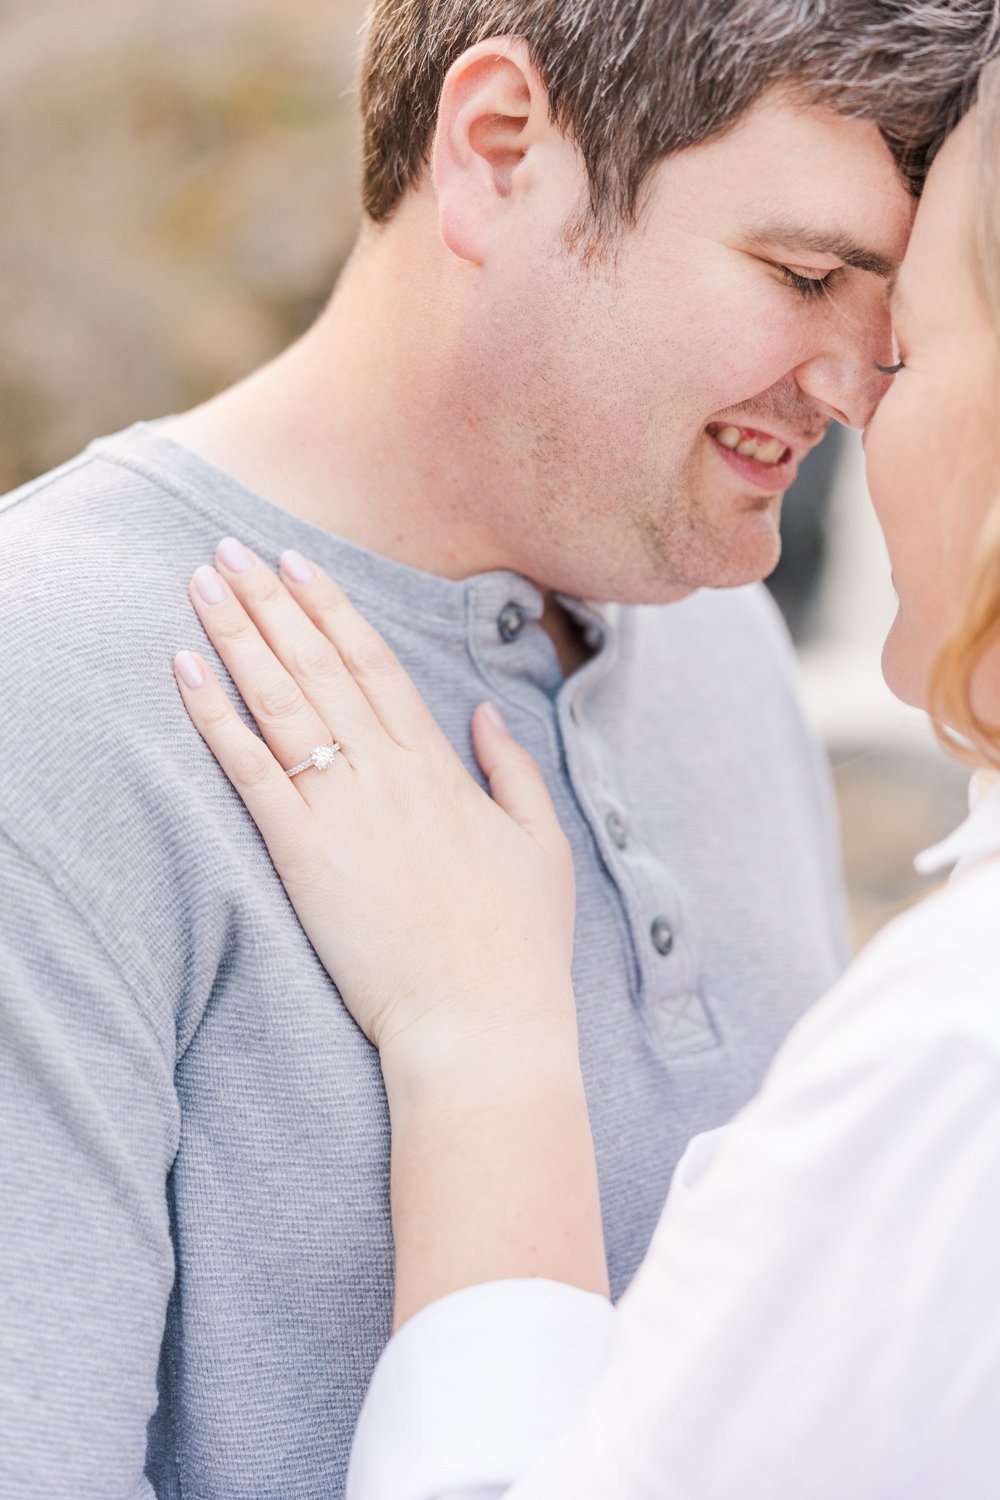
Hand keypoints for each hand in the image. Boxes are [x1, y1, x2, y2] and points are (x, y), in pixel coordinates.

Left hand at [173, 539, 577, 1084]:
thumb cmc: (517, 944)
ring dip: (238, 635)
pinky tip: (186, 670)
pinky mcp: (304, 856)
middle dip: (272, 602)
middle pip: (319, 666)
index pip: (375, 666)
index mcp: (440, 768)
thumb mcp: (542, 844)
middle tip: (230, 548)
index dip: (332, 609)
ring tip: (202, 582)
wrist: (481, 1023)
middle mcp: (387, 773)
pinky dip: (215, 718)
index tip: (299, 563)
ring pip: (282, 701)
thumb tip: (485, 711)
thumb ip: (511, 770)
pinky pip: (252, 772)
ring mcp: (344, 811)